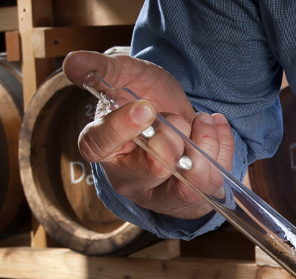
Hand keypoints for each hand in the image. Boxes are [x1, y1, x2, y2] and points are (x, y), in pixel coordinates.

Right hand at [62, 51, 234, 219]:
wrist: (177, 116)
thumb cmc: (145, 98)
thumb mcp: (125, 76)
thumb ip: (101, 69)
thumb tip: (73, 63)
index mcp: (103, 148)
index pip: (102, 144)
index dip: (123, 127)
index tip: (146, 108)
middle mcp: (130, 179)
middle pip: (156, 164)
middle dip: (174, 132)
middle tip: (173, 118)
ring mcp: (162, 194)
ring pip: (190, 181)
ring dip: (204, 142)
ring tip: (200, 121)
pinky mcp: (193, 198)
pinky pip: (215, 180)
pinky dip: (223, 146)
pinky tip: (214, 127)